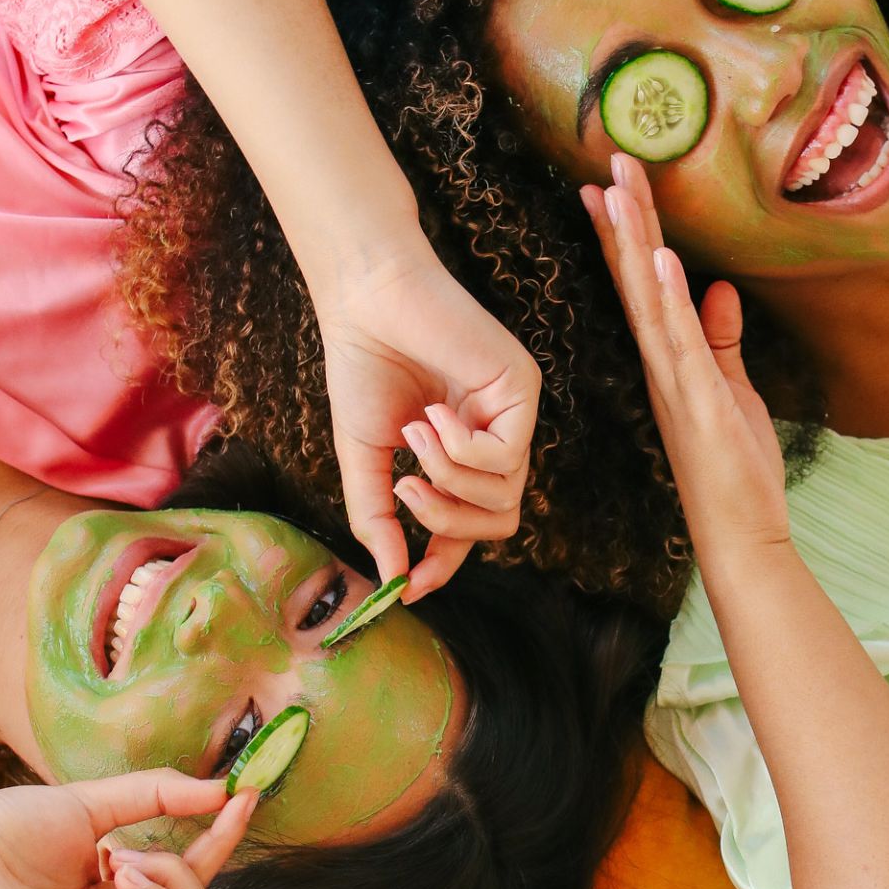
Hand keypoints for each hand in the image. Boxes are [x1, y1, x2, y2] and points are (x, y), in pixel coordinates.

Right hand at [312, 244, 539, 601]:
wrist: (367, 302)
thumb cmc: (365, 368)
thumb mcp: (366, 456)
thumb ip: (379, 515)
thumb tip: (389, 580)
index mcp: (463, 454)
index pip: (472, 526)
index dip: (444, 561)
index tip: (408, 587)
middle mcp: (497, 436)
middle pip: (502, 520)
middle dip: (448, 522)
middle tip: (405, 493)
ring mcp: (513, 414)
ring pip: (503, 494)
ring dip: (447, 478)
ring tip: (412, 433)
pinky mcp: (523, 389)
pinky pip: (504, 455)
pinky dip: (460, 448)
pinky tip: (433, 413)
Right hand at [580, 154, 789, 557]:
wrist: (739, 532)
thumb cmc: (735, 468)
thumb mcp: (732, 390)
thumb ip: (722, 341)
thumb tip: (719, 288)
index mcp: (667, 360)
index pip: (639, 284)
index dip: (623, 234)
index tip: (606, 185)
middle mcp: (660, 364)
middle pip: (634, 279)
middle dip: (622, 219)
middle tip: (609, 161)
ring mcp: (674, 381)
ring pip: (646, 300)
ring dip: (631, 244)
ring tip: (618, 192)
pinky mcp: (698, 400)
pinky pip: (678, 342)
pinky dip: (668, 300)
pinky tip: (659, 260)